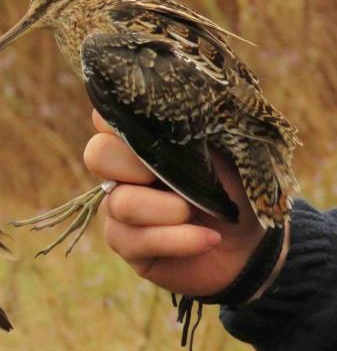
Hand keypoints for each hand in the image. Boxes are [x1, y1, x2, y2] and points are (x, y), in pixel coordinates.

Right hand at [84, 110, 269, 296]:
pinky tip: (209, 239)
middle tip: (178, 176)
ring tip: (201, 212)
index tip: (165, 134)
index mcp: (140, 139)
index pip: (106, 117)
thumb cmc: (236, 189)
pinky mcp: (126, 244)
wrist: (253, 243)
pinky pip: (134, 239)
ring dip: (170, 209)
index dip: (124, 122)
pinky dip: (178, 239)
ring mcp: (118, 207)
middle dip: (138, 165)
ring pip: (120, 202)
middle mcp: (121, 170)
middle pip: (97, 155)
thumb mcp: (223, 151)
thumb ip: (193, 128)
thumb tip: (174, 107)